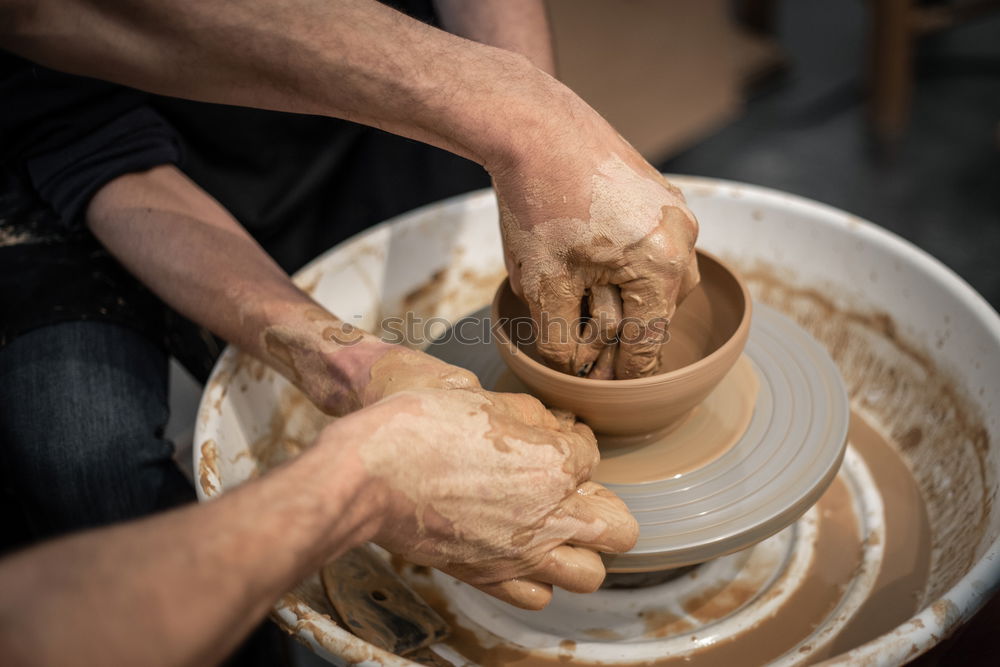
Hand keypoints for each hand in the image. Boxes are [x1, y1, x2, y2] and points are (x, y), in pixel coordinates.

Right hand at [322, 386, 638, 608]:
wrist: (372, 473)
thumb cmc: (421, 427)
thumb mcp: (484, 400)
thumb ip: (532, 416)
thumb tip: (556, 424)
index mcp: (554, 464)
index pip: (594, 456)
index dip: (576, 442)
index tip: (557, 438)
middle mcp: (548, 516)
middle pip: (620, 529)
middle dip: (606, 506)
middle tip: (577, 493)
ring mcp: (520, 554)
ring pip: (590, 574)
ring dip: (582, 551)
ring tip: (558, 531)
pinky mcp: (489, 578)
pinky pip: (539, 596)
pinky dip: (539, 580)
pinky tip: (522, 554)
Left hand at [493, 105, 699, 379]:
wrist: (534, 124)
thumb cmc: (540, 205)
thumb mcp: (543, 286)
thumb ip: (562, 340)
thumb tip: (573, 372)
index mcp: (663, 268)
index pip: (649, 344)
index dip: (622, 374)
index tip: (606, 390)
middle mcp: (682, 238)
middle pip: (656, 311)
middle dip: (618, 333)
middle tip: (581, 349)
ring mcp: (675, 210)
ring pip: (653, 277)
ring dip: (619, 295)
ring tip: (575, 297)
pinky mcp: (658, 192)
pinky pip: (648, 244)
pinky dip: (620, 262)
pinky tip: (584, 259)